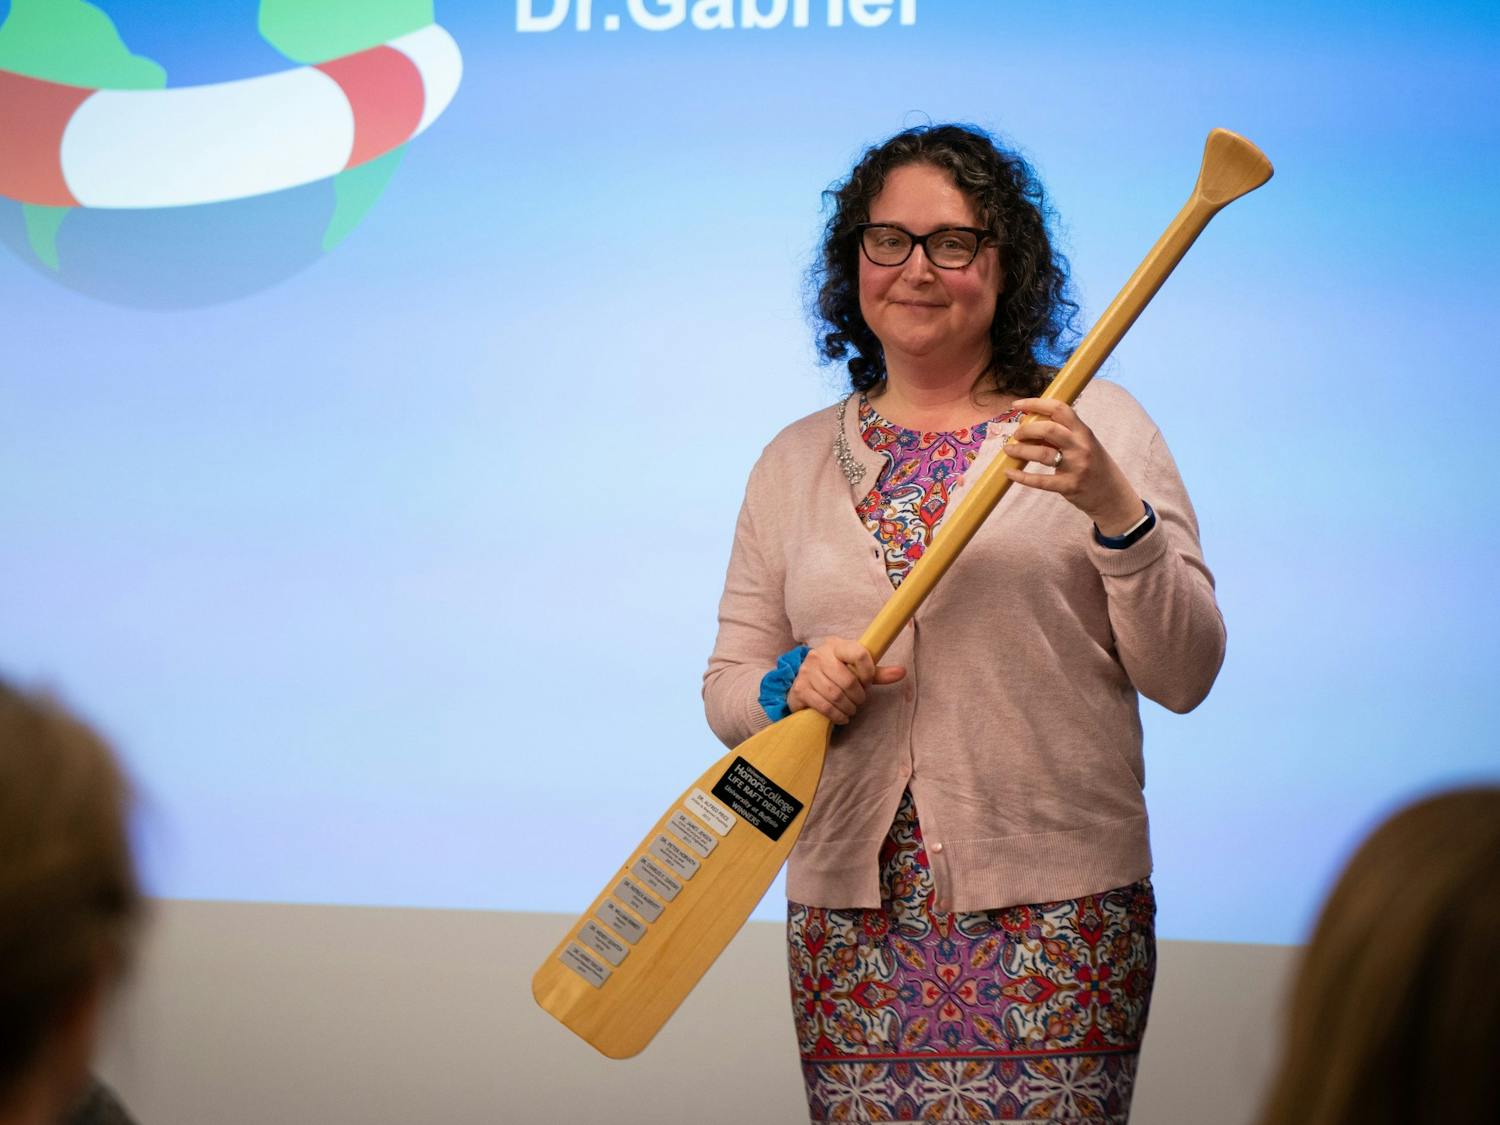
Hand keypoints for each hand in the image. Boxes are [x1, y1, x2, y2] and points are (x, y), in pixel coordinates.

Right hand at [787, 637, 906, 724]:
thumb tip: (902, 672)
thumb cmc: (834, 674)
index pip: (859, 653)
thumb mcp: (855, 669)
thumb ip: (877, 672)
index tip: (868, 682)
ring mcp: (807, 672)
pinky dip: (837, 715)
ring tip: (851, 709)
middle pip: (847, 680)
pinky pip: (824, 706)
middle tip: (860, 700)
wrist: (803, 682)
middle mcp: (819, 655)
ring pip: (835, 695)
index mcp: (835, 645)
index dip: (868, 672)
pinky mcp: (800, 689)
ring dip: (848, 707)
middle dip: (858, 696)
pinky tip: (842, 717)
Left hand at [1003, 398, 1144, 535]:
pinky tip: (1009, 472)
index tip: (1017, 405)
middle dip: (1026, 430)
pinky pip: (1040, 481)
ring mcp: (1076, 467)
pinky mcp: (1069, 486)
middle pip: (1048, 429)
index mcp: (1084, 432)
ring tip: (1009, 450)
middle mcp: (1081, 446)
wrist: (1113, 496)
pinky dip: (1022, 476)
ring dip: (1020, 451)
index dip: (1035, 404)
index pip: (1059, 409)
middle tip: (1016, 435)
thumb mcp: (1085, 444)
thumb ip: (1065, 434)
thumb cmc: (1095, 467)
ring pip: (1042, 454)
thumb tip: (1032, 424)